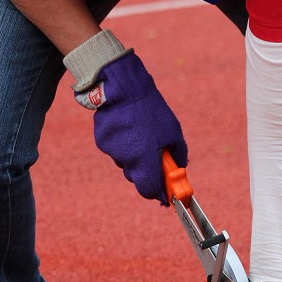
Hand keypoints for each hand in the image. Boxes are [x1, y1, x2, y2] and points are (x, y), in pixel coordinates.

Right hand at [81, 52, 187, 203]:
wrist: (124, 89)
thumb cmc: (152, 111)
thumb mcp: (173, 132)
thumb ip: (178, 155)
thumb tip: (179, 169)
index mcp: (146, 160)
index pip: (149, 191)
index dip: (157, 192)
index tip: (164, 190)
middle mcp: (127, 160)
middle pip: (136, 178)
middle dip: (145, 172)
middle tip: (153, 157)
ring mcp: (112, 151)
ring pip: (125, 162)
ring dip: (133, 155)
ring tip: (139, 133)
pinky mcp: (102, 141)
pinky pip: (115, 149)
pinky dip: (121, 143)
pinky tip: (126, 127)